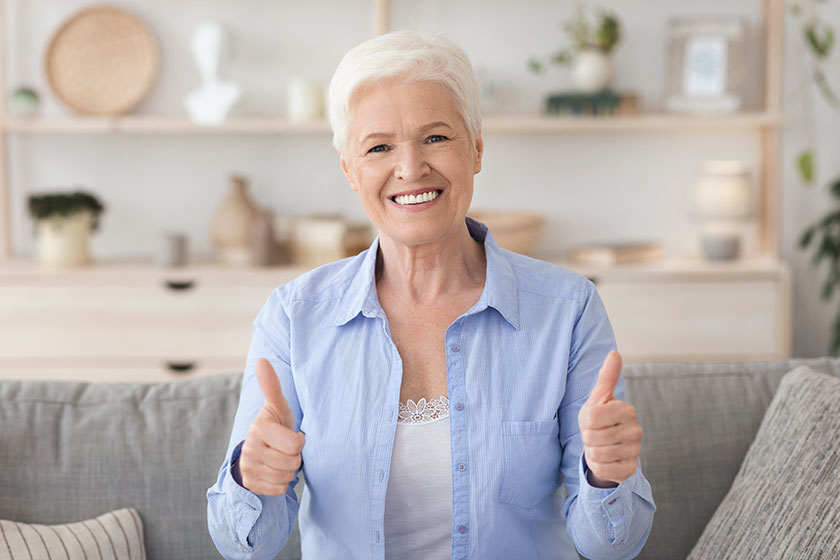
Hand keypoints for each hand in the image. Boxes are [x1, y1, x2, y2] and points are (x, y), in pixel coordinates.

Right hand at [239, 358, 305, 495]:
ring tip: (282, 458)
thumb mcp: (277, 406)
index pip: (294, 445)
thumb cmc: (276, 425)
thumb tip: (261, 360)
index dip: (299, 442)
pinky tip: (276, 471)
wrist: (261, 450)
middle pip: (291, 463)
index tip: (294, 435)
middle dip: (295, 457)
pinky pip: (278, 489)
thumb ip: (271, 386)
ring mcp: (248, 468)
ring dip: (289, 470)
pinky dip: (281, 483)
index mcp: (259, 429)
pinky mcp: (250, 483)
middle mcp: (250, 448)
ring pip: (285, 477)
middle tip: (287, 449)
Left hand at [577, 350, 641, 486]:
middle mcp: (636, 431)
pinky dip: (597, 466)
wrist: (607, 447)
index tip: (593, 420)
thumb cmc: (600, 418)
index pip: (591, 417)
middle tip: (595, 434)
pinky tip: (605, 459)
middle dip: (587, 437)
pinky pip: (603, 469)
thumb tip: (615, 353)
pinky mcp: (630, 470)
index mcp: (627, 410)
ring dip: (591, 451)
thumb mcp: (599, 397)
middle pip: (592, 437)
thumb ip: (607, 376)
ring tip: (599, 446)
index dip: (585, 421)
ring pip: (597, 454)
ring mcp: (635, 451)